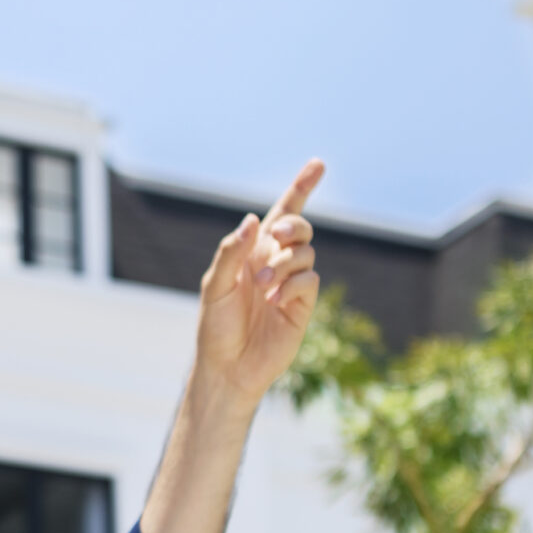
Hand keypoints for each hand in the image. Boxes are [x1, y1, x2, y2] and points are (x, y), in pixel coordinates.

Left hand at [193, 159, 323, 406]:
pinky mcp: (302, 306)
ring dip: (284, 263)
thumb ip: (232, 252)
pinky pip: (310, 281)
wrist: (227, 367)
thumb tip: (254, 221)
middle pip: (299, 228)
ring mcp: (291, 284)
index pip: (281, 213)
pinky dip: (293, 285)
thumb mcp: (214, 285)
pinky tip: (275, 301)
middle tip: (275, 238)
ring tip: (262, 286)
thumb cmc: (215, 327)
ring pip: (306, 253)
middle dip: (293, 226)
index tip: (318, 164)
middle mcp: (275, 263)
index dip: (301, 188)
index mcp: (253, 252)